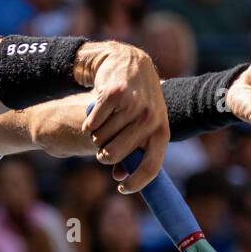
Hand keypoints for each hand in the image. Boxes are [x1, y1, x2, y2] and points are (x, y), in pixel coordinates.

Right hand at [78, 41, 169, 190]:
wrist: (126, 62)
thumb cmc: (135, 101)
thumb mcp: (142, 125)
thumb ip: (133, 151)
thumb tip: (120, 178)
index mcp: (161, 130)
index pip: (151, 166)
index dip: (136, 183)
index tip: (121, 189)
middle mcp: (150, 119)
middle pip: (114, 155)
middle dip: (103, 155)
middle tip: (103, 148)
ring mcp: (133, 106)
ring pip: (101, 139)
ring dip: (96, 135)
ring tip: (104, 122)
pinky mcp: (115, 94)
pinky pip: (92, 123)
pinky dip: (89, 121)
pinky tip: (97, 111)